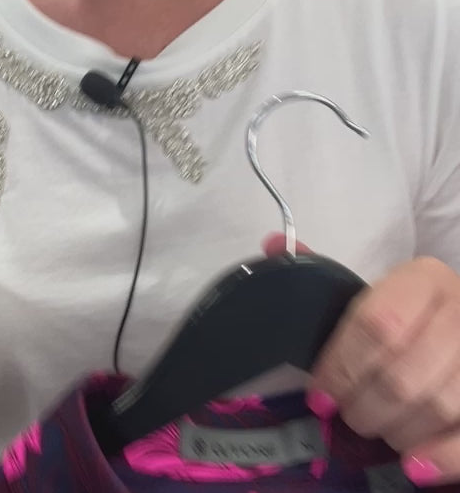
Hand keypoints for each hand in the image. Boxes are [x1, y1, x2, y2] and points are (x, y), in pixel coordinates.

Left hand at [263, 236, 459, 486]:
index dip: (340, 366)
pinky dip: (440, 456)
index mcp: (424, 279)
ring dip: (397, 430)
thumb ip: (324, 273)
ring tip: (377, 429)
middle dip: (364, 405)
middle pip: (403, 374)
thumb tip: (270, 245)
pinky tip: (413, 464)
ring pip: (437, 405)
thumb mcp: (378, 290)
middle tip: (346, 415)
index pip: (376, 324)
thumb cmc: (414, 313)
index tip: (318, 395)